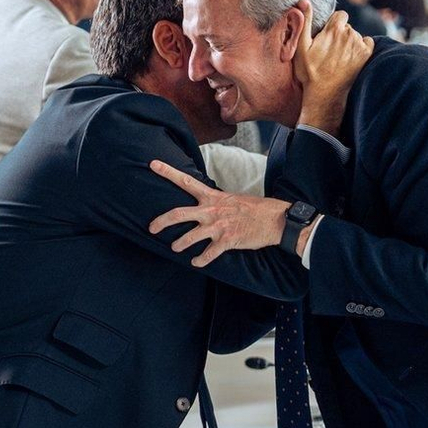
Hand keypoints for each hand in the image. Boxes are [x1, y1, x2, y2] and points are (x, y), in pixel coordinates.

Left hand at [146, 161, 289, 265]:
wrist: (275, 220)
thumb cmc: (254, 209)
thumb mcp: (232, 199)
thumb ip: (215, 202)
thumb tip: (204, 205)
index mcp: (212, 197)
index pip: (186, 181)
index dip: (168, 172)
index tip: (153, 164)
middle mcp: (212, 210)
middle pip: (178, 214)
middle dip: (161, 222)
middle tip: (151, 228)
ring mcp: (218, 226)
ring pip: (189, 237)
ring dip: (179, 244)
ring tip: (175, 248)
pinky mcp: (227, 241)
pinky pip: (208, 254)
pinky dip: (199, 260)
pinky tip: (196, 262)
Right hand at [295, 2, 371, 134]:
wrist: (325, 94)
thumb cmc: (310, 72)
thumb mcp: (302, 47)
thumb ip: (305, 21)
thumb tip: (304, 0)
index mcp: (334, 29)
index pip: (340, 15)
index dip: (334, 24)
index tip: (328, 37)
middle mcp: (349, 34)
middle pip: (348, 26)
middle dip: (341, 34)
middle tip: (331, 50)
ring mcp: (359, 45)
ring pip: (356, 36)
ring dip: (350, 42)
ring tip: (339, 58)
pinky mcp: (366, 55)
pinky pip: (368, 42)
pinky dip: (362, 47)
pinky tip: (352, 58)